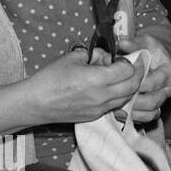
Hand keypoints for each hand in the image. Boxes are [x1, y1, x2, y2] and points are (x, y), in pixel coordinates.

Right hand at [24, 50, 143, 126]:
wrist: (34, 103)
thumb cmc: (49, 79)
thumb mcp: (72, 58)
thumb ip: (93, 54)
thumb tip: (105, 56)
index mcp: (97, 79)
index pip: (128, 70)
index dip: (130, 61)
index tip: (126, 56)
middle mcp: (102, 96)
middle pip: (133, 86)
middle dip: (136, 74)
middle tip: (133, 66)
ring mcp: (99, 108)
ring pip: (127, 98)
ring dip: (130, 87)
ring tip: (122, 77)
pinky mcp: (95, 116)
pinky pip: (115, 106)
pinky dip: (119, 97)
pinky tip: (110, 89)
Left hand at [119, 33, 170, 123]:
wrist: (158, 56)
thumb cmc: (152, 49)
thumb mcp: (145, 41)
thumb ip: (134, 43)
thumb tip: (122, 43)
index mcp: (169, 72)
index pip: (154, 82)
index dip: (138, 83)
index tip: (125, 81)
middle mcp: (167, 88)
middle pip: (153, 100)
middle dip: (135, 99)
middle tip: (119, 96)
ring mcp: (161, 98)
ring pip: (150, 111)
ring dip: (134, 110)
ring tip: (118, 105)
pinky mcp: (154, 106)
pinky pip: (147, 117)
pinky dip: (135, 116)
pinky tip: (122, 111)